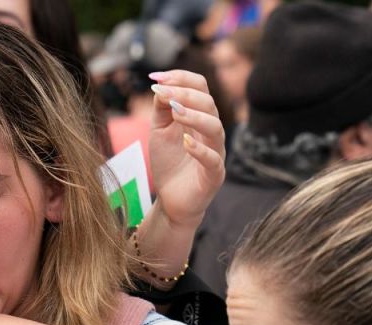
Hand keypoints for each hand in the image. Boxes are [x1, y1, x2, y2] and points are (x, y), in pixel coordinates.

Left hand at [147, 70, 225, 232]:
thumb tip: (160, 85)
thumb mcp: (159, 130)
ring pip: (215, 127)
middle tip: (163, 93)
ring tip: (175, 114)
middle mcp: (212, 131)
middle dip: (184, 94)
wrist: (171, 200)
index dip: (180, 78)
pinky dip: (200, 150)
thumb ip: (162, 108)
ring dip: (194, 116)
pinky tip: (185, 143)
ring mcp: (216, 153)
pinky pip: (214, 160)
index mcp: (201, 116)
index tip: (155, 78)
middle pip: (208, 102)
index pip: (200, 87)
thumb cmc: (169, 163)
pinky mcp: (214, 175)